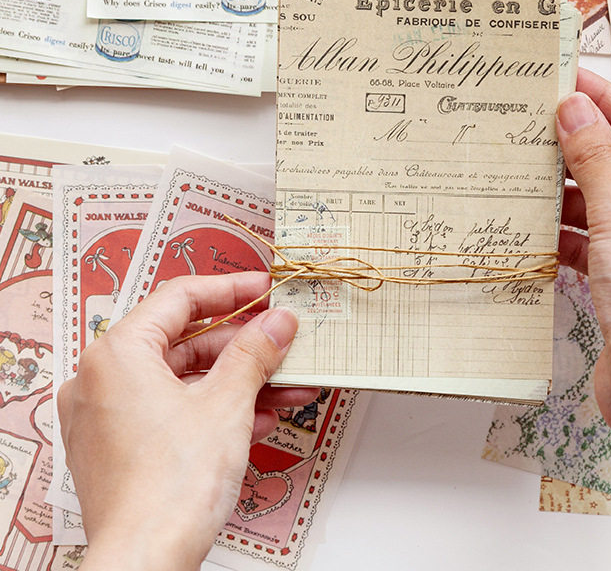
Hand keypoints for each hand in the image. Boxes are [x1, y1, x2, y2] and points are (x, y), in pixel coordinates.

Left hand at [57, 272, 317, 570]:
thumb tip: (278, 321)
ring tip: (286, 382)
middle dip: (243, 344)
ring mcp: (109, 416)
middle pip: (184, 341)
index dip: (231, 289)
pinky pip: (173, 410)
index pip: (180, 298)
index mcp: (117, 354)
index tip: (265, 288)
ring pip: (184, 379)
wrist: (145, 564)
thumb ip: (255, 351)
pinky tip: (259, 416)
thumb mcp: (228, 403)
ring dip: (238, 380)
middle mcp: (103, 379)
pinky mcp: (120, 448)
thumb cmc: (170, 487)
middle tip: (282, 337)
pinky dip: (215, 408)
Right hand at [556, 71, 610, 570]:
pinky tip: (537, 222)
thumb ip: (594, 157)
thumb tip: (574, 109)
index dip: (607, 100)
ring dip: (571, 188)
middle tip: (538, 120)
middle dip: (583, 145)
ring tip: (526, 167)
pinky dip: (570, 229)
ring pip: (609, 201)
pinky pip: (599, 237)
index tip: (568, 79)